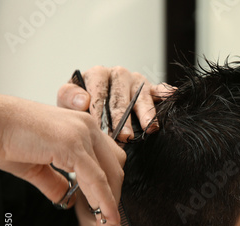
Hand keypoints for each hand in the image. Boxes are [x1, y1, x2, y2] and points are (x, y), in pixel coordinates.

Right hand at [0, 94, 126, 225]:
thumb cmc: (3, 139)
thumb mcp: (35, 166)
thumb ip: (54, 182)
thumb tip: (67, 200)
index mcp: (82, 128)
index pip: (107, 163)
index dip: (110, 191)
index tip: (109, 218)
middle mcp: (88, 127)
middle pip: (114, 169)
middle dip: (115, 202)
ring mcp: (82, 133)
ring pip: (108, 176)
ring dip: (111, 207)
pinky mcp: (72, 143)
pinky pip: (95, 178)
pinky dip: (103, 200)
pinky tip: (106, 219)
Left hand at [57, 66, 174, 140]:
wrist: (91, 107)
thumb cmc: (81, 106)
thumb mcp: (67, 102)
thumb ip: (69, 98)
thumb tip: (83, 101)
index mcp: (97, 74)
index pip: (99, 92)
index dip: (99, 112)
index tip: (99, 129)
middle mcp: (118, 74)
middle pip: (122, 96)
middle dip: (123, 118)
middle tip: (124, 136)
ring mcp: (137, 81)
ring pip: (142, 96)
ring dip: (146, 113)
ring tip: (148, 128)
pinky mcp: (151, 88)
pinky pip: (160, 90)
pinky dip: (166, 93)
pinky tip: (171, 97)